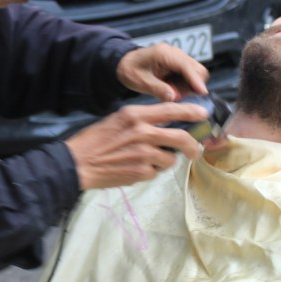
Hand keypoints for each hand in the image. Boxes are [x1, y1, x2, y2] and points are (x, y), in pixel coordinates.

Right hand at [64, 102, 207, 189]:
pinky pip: (157, 172)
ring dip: (165, 161)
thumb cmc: (95, 140)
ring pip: (171, 158)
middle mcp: (142, 132)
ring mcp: (143, 153)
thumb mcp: (118, 119)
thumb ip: (141, 119)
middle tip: (194, 149)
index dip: (191, 111)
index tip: (202, 114)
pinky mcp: (141, 172)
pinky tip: (136, 168)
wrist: (78, 163)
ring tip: (149, 161)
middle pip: (181, 137)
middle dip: (192, 145)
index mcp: (135, 115)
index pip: (171, 109)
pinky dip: (151, 172)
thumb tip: (166, 123)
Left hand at [116, 43, 208, 101]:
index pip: (186, 66)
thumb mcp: (140, 82)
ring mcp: (179, 57)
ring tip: (171, 92)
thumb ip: (157, 89)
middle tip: (177, 96)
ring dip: (190, 86)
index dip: (196, 80)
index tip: (203, 92)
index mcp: (164, 53)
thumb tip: (173, 97)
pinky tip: (172, 89)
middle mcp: (174, 53)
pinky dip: (186, 85)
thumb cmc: (130, 70)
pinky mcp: (180, 64)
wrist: (126, 63)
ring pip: (197, 73)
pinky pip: (191, 75)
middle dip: (193, 85)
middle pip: (197, 69)